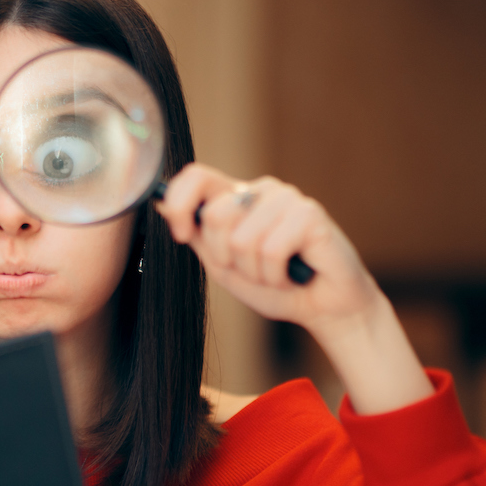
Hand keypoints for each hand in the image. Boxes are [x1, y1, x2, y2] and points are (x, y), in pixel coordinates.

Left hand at [157, 163, 433, 413]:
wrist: (322, 308)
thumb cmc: (275, 286)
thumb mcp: (223, 264)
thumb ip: (198, 236)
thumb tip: (163, 206)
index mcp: (237, 198)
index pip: (196, 176)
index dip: (179, 203)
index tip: (181, 235)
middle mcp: (261, 191)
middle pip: (215, 214)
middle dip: (226, 256)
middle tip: (251, 269)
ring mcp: (287, 198)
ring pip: (242, 238)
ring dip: (254, 271)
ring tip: (275, 273)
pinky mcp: (310, 213)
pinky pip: (270, 249)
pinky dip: (276, 275)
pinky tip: (292, 275)